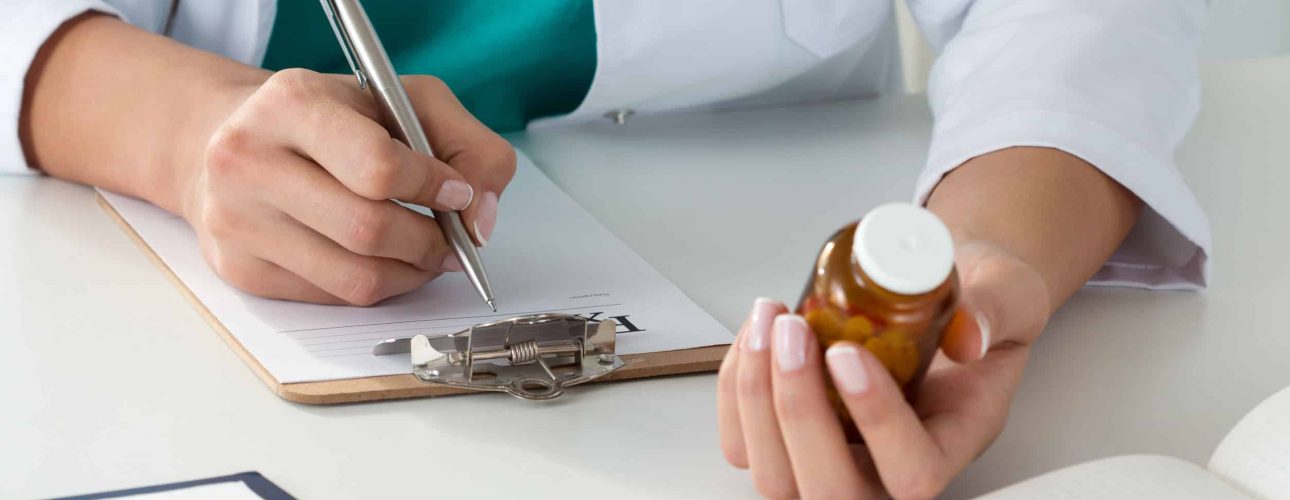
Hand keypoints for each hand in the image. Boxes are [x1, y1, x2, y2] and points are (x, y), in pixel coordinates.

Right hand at [181, 69, 514, 304]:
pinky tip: (384, 260)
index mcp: (291, 104)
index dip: (432, 187)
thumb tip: (481, 220)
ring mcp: (236, 219)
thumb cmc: (333, 119)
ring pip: (355, 278)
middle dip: (430, 241)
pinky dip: (377, 286)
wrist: (235, 137)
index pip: (377, 167)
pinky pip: (332, 298)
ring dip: (411, 273)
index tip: (457, 192)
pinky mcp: (240, 267)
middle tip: (452, 238)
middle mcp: (248, 160)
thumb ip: (469, 146)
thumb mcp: (407, 101)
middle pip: (368, 230)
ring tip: (426, 251)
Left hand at [717, 241, 1049, 498]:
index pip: (912, 470)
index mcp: (949, 443)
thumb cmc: (973, 304)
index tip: (848, 352)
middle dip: (798, 410)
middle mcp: (885, 469)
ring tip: (769, 321)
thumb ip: (993, 312)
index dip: (876, 421)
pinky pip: (743, 441)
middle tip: (793, 332)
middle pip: (828, 488)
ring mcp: (831, 460)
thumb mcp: (1008, 296)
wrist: (935, 290)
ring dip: (756, 396)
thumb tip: (969, 333)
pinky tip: (755, 333)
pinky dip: (737, 387)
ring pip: (774, 472)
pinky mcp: (787, 440)